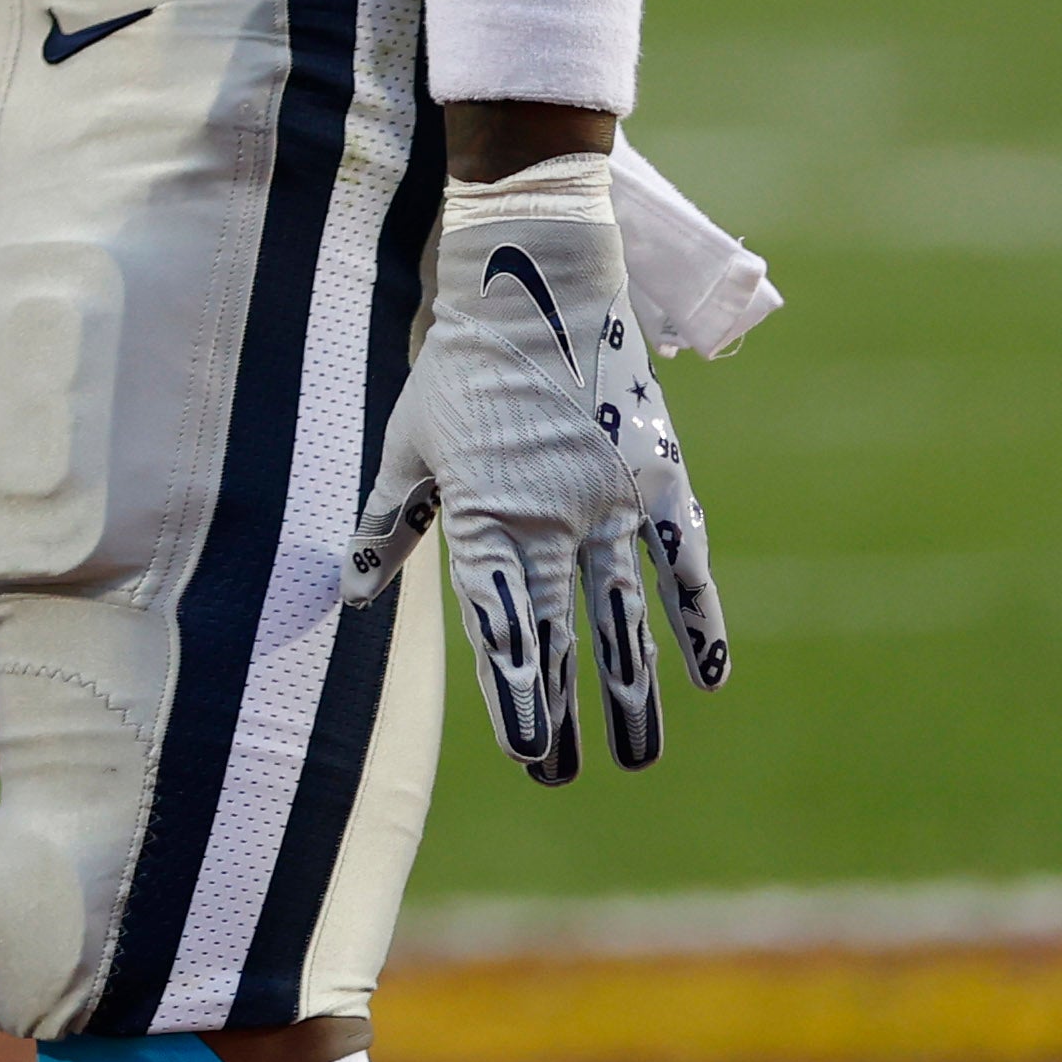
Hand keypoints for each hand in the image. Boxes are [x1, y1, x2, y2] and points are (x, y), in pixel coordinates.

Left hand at [340, 152, 728, 779]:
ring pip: (624, 618)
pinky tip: (709, 678)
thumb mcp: (409, 444)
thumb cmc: (458, 368)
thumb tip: (351, 594)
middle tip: (556, 777)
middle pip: (558, 635)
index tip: (521, 751)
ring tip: (637, 758)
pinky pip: (684, 562)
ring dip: (631, 691)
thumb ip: (389, 522)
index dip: (511, 692)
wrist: (534, 285)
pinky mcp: (659, 477)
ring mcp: (611, 500)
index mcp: (485, 512)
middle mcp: (551, 517)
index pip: (498, 623)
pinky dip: (699, 619)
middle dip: (557, 711)